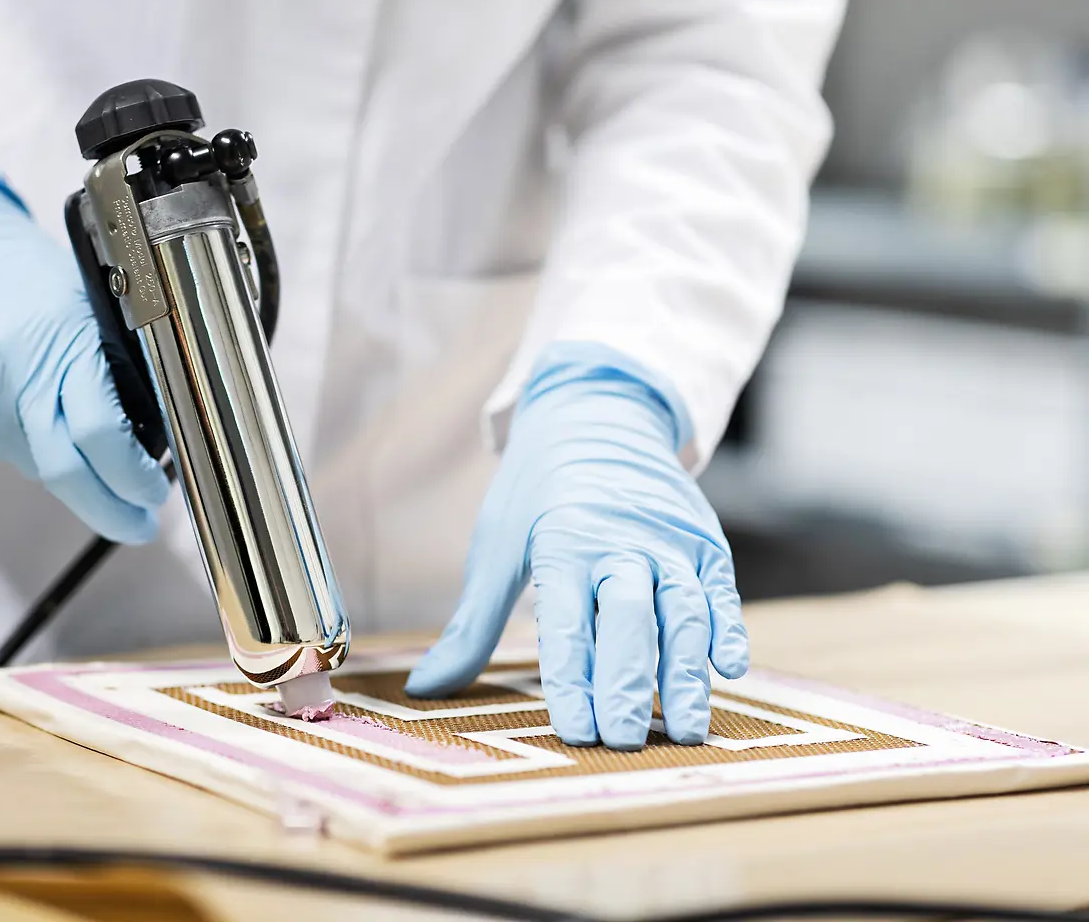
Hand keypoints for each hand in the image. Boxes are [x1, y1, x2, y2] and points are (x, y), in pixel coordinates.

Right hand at [0, 160, 168, 542]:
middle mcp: (7, 371)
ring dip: (66, 467)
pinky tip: (29, 409)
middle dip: (109, 508)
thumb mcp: (91, 307)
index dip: (133, 479)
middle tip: (137, 520)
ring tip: (80, 441)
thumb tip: (152, 437)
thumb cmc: (27, 269)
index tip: (153, 496)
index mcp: (58, 341)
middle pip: (63, 472)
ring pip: (30, 462)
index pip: (102, 435)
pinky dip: (24, 441)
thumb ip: (117, 369)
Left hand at [405, 341, 747, 748]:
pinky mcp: (706, 540)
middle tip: (623, 739)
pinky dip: (729, 627)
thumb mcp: (496, 546)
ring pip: (684, 609)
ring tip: (684, 731)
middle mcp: (621, 541)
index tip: (576, 733)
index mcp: (562, 544)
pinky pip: (722, 589)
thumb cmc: (537, 492)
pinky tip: (730, 669)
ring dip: (686, 672)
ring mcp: (670, 540)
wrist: (597, 415)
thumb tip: (424, 688)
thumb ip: (471, 625)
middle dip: (627, 682)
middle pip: (629, 617)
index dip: (572, 680)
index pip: (567, 624)